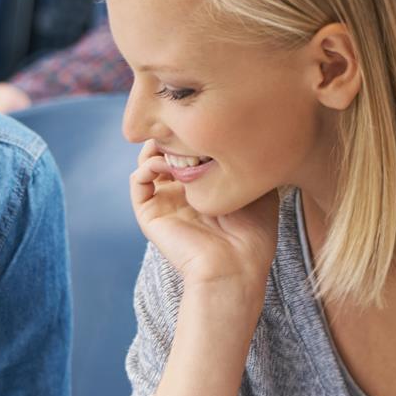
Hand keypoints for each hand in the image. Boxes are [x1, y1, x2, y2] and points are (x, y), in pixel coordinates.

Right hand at [129, 141, 279, 294]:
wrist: (235, 267)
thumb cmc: (253, 234)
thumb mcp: (258, 188)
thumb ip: (245, 161)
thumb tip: (240, 135)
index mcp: (207, 187)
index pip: (192, 148)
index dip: (197, 133)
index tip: (211, 128)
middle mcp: (183, 192)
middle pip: (167, 150)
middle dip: (175, 134)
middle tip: (189, 131)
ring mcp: (165, 202)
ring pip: (148, 160)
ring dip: (158, 146)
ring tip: (178, 147)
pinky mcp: (150, 214)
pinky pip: (137, 180)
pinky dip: (147, 164)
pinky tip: (167, 164)